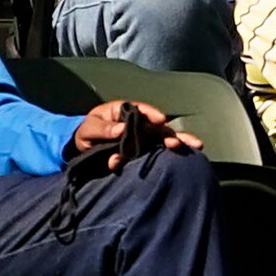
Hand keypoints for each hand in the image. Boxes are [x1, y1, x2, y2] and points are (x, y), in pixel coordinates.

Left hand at [68, 99, 202, 164]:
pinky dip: (160, 160)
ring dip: (175, 145)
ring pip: (162, 141)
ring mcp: (141, 139)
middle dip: (172, 134)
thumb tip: (121, 130)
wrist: (80, 149)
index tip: (161, 120)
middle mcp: (138, 125)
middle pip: (159, 127)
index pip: (142, 110)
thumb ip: (104, 129)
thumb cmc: (86, 131)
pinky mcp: (140, 153)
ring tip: (194, 148)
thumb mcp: (90, 127)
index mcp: (126, 112)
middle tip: (180, 143)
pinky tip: (170, 164)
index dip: (152, 114)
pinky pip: (151, 156)